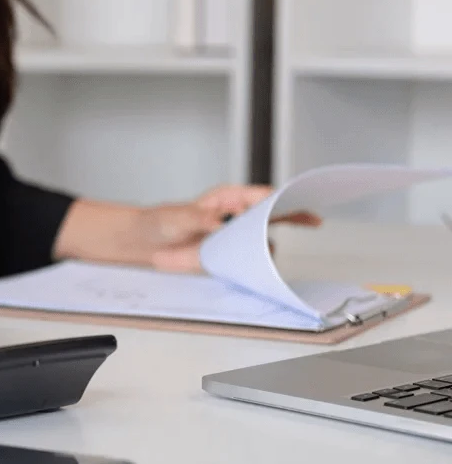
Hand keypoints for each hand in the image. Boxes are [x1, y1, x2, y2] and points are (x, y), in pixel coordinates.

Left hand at [140, 184, 321, 271]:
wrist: (150, 244)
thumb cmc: (162, 222)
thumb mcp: (179, 218)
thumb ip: (200, 221)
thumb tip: (219, 225)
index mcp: (227, 198)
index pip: (260, 195)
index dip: (281, 198)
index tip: (298, 202)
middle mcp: (237, 214)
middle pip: (273, 212)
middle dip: (294, 214)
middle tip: (313, 219)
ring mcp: (236, 235)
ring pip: (266, 238)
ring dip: (269, 245)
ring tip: (270, 252)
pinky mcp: (232, 254)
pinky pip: (253, 259)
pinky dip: (260, 263)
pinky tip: (263, 268)